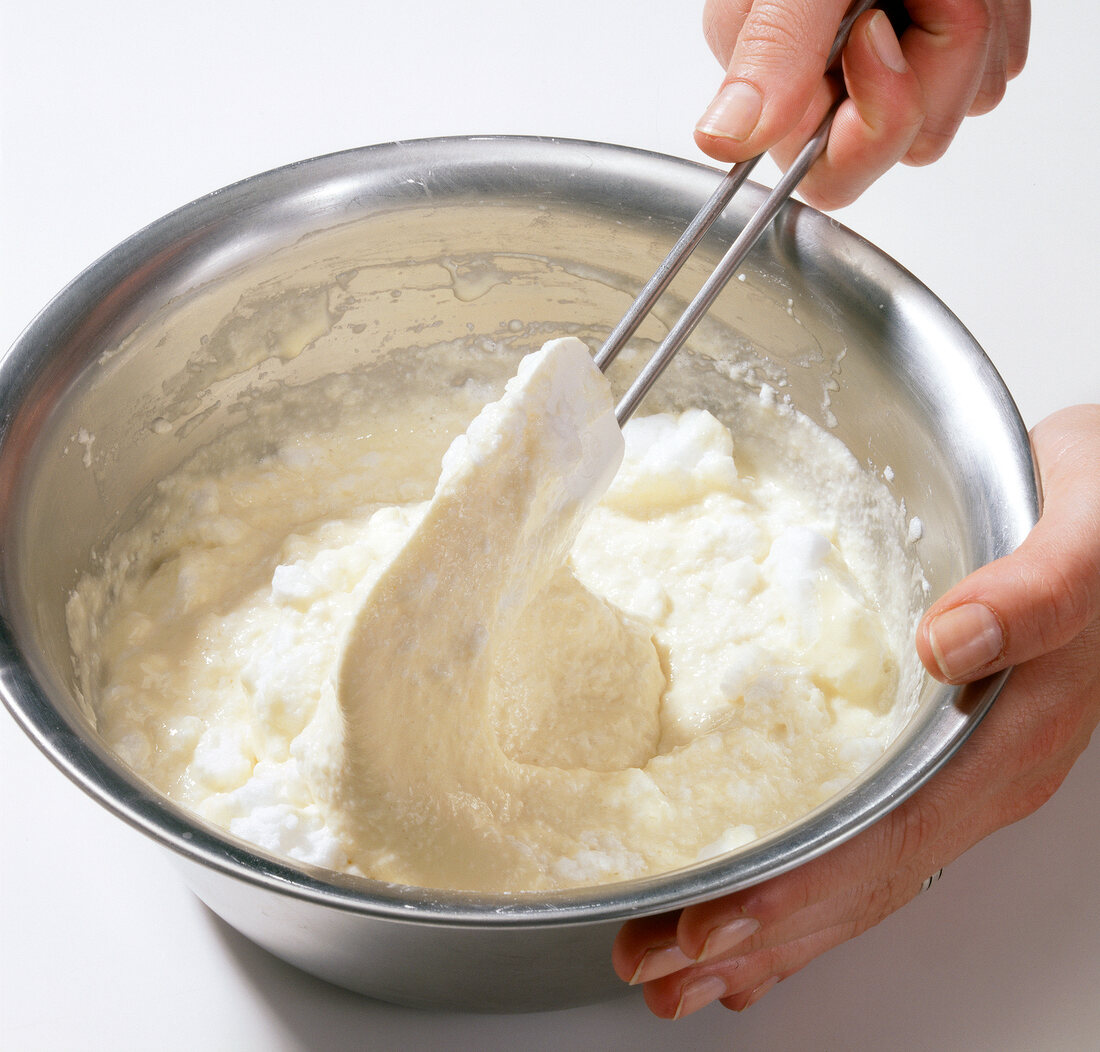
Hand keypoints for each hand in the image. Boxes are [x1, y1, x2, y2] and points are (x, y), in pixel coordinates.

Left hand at [612, 404, 1099, 1018]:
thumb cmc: (1096, 515)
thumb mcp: (1083, 538)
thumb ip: (1035, 595)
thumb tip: (948, 643)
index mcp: (1005, 744)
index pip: (886, 843)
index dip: (796, 893)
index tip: (713, 926)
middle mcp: (974, 776)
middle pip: (853, 880)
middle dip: (751, 931)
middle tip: (653, 963)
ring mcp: (949, 771)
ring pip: (848, 871)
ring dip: (760, 923)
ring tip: (675, 963)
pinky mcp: (925, 748)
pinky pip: (857, 836)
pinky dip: (797, 882)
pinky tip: (753, 908)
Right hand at [694, 0, 1030, 207]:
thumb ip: (770, 47)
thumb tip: (724, 135)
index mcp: (777, 81)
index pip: (828, 173)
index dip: (869, 129)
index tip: (878, 40)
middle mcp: (832, 82)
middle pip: (908, 141)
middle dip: (935, 64)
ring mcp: (894, 65)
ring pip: (961, 101)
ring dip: (973, 28)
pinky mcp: (944, 42)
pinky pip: (995, 62)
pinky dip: (996, 12)